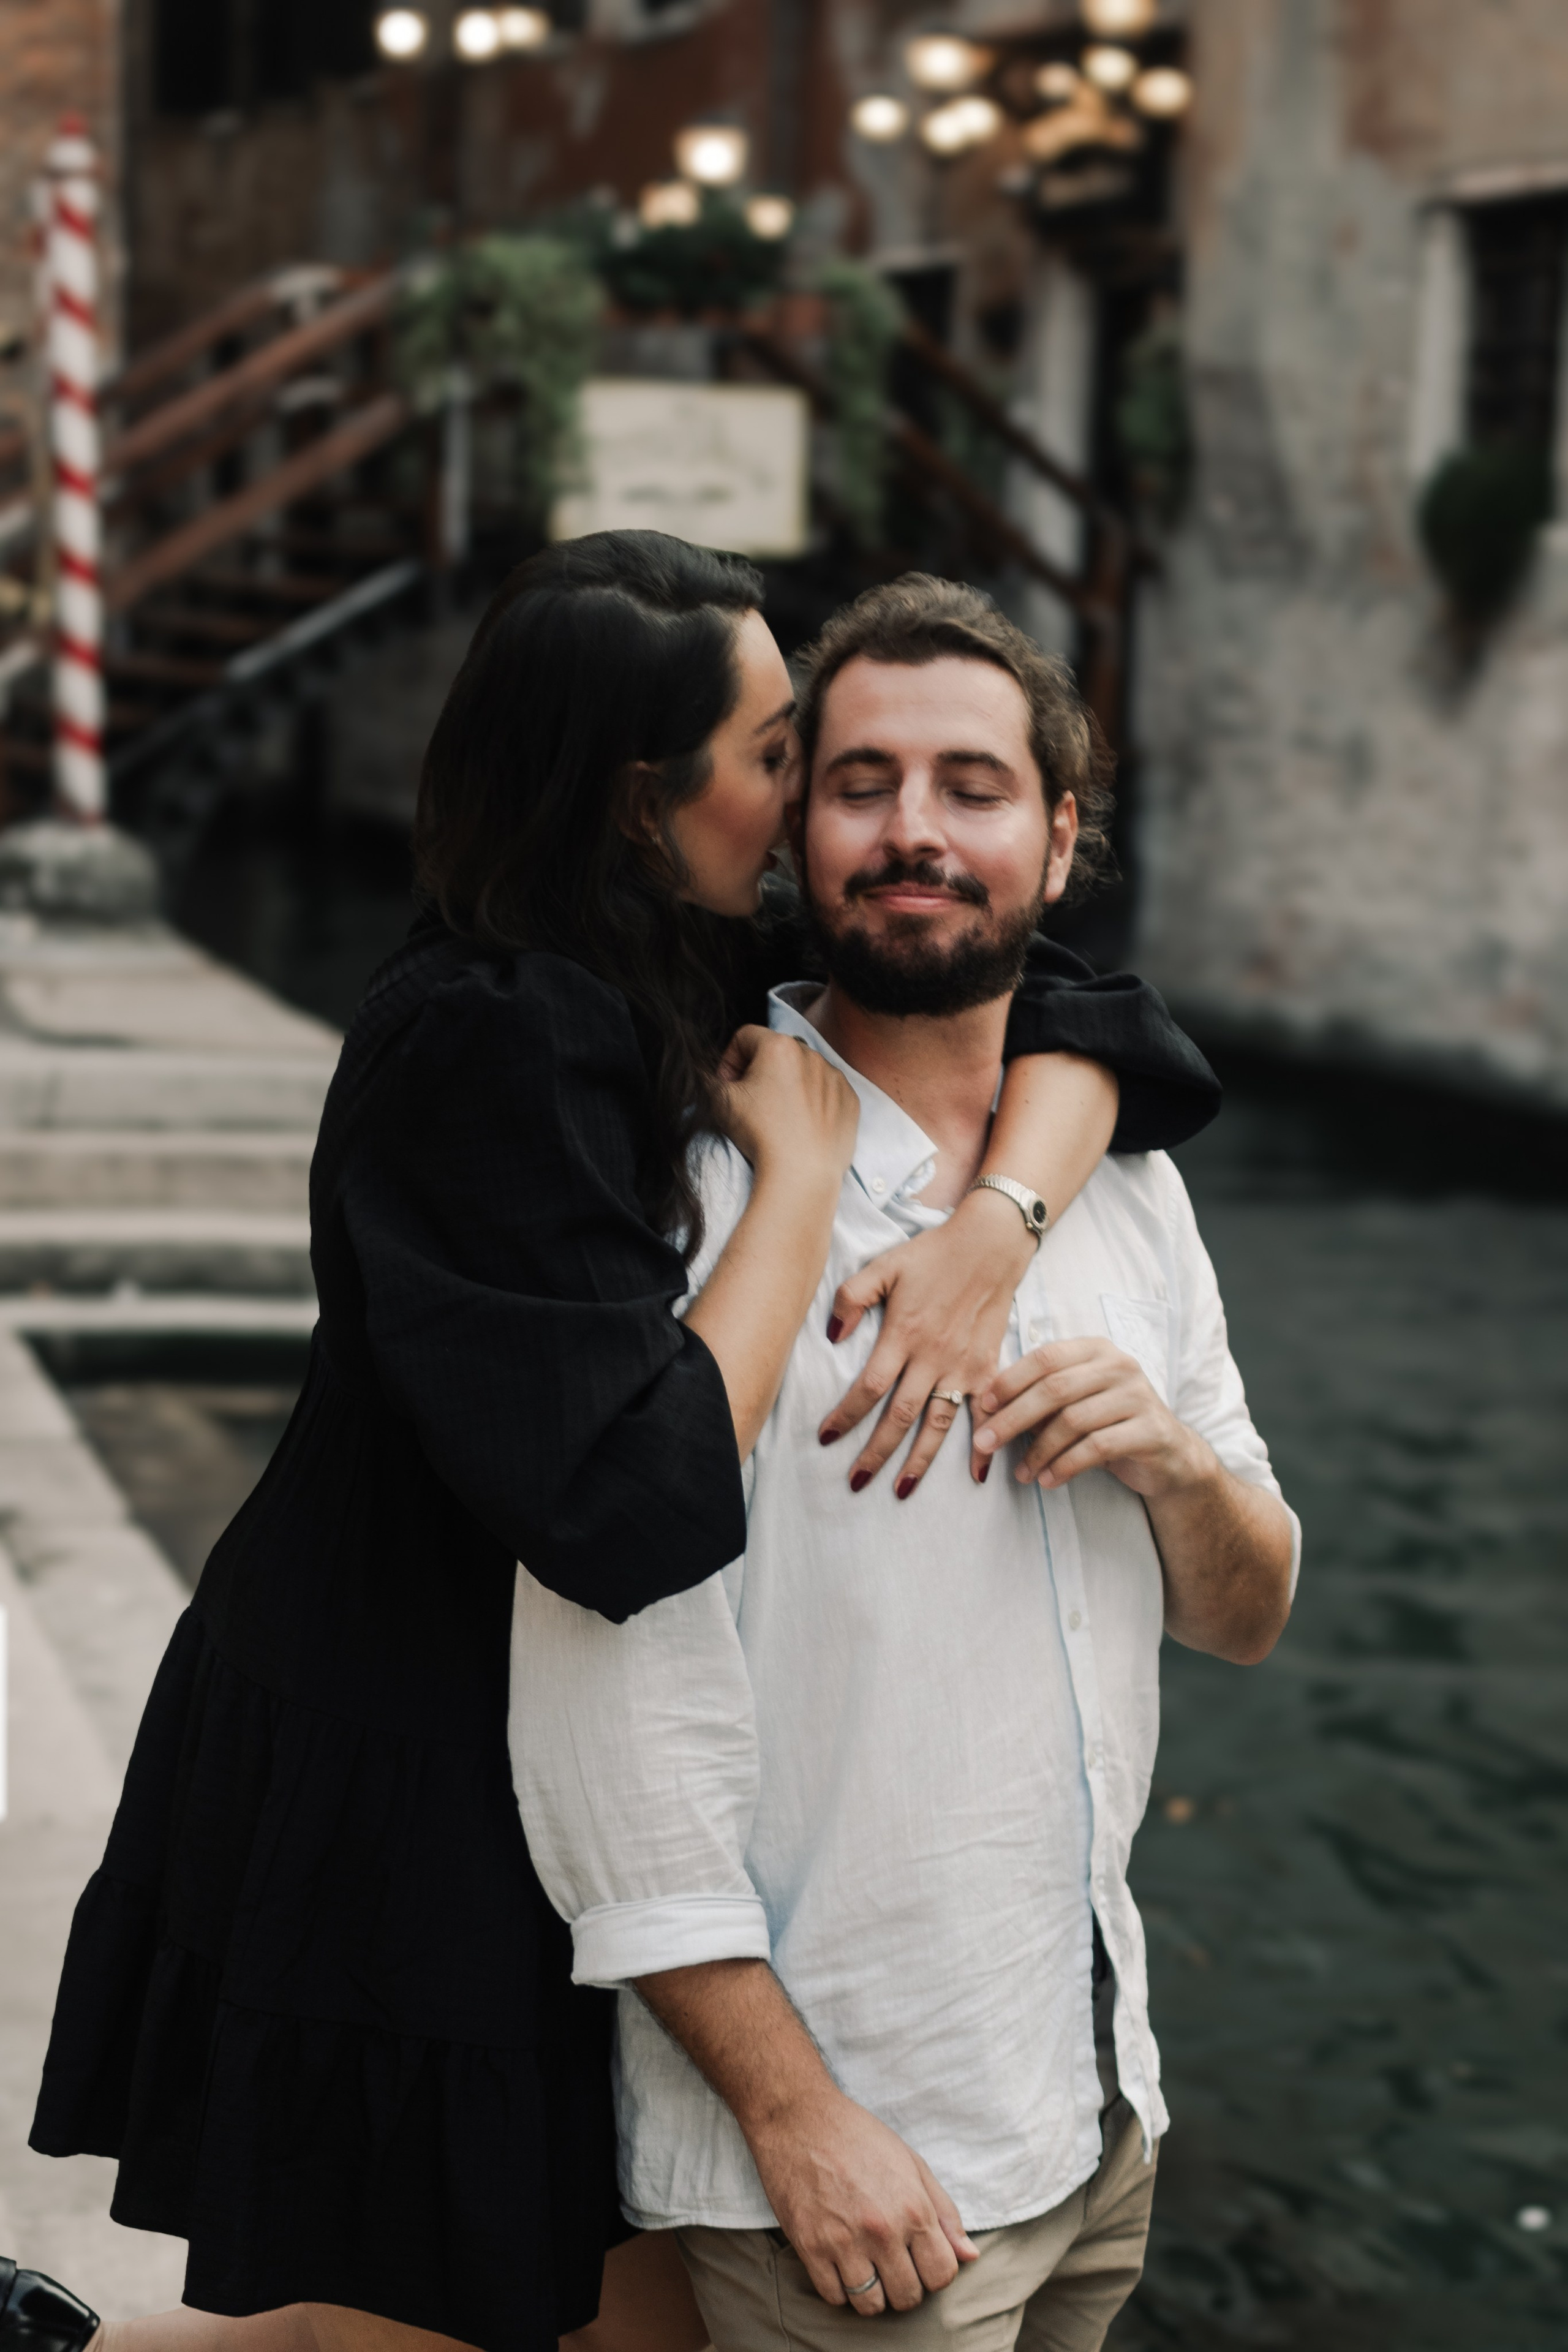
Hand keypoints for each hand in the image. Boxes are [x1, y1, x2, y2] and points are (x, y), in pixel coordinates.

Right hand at [718, 1027, 858, 1188]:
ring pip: (804, 1072)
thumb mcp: (719, 1102)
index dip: (729, 1060)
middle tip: (752, 1103)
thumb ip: (707, 1079)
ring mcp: (835, 1077)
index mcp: (779, 1046)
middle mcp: (812, 1054)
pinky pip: (827, 1092)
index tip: (728, 1086)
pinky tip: (802, 1126)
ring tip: (779, 1117)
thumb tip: (707, 1076)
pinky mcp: (850, 1100)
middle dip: (761, 1072)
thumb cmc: (760, 1134)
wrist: (801, 1174)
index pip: (745, 1037)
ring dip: (789, 1086)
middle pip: (776, 1053)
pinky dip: (814, 1103)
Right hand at [747, 2083, 977, 2314]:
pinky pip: (834, 2297)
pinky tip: (840, 2263)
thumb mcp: (912, 2163)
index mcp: (913, 2208)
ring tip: (867, 2266)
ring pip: (870, 2306)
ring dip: (873, 2293)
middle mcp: (882, 2230)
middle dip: (905, 2285)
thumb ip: (944, 2212)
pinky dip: (841, 2288)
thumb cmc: (859, 2137)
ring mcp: (844, 2241)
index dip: (934, 2272)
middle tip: (892, 2263)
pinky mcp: (810, 2247)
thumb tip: (971, 2256)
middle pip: (908, 2297)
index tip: (920, 2259)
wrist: (799, 2118)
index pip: (942, 2275)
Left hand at [817, 1184, 1034, 1495]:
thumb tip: (832, 1337)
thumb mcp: (884, 1266)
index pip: (869, 1388)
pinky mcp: (988, 1368)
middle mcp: (934, 1358)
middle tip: (856, 1483)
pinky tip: (977, 1475)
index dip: (845, 1416)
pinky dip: (983, 1446)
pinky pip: (986, 1414)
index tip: (825, 1438)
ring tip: (902, 1489)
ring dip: (919, 1461)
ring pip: (938, 1424)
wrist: (990, 1245)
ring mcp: (964, 1367)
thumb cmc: (933, 1255)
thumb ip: (852, 1298)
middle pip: (900, 1417)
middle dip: (875, 1453)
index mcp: (904, 1335)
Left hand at [974, 1335, 1216, 1493]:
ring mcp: (1138, 1395)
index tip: (983, 1406)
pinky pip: (1097, 1447)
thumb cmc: (1108, 1425)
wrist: (1168, 1454)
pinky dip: (1066, 1466)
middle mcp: (1120, 1365)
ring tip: (1021, 1473)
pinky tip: (1048, 1479)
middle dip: (1013, 1418)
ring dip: (1039, 1451)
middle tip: (985, 1444)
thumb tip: (988, 1410)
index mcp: (1096, 1350)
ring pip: (1074, 1420)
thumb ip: (1039, 1401)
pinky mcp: (1151, 1429)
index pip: (1045, 1357)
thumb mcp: (1073, 1406)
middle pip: (1055, 1389)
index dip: (1010, 1381)